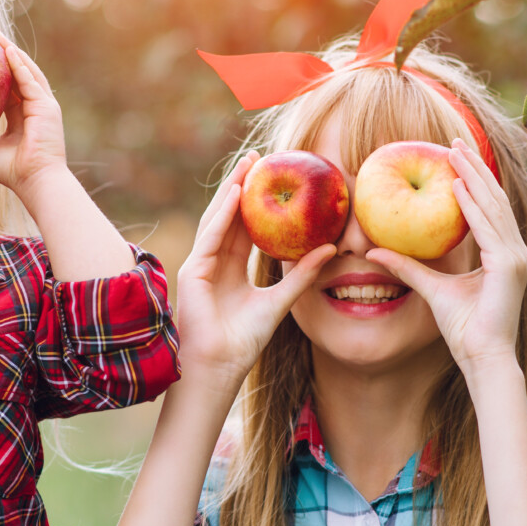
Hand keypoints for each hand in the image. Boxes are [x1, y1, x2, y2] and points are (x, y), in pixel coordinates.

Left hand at [0, 32, 64, 191]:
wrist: (36, 182)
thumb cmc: (12, 172)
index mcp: (23, 118)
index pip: (9, 89)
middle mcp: (35, 108)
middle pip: (19, 74)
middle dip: (3, 55)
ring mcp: (43, 106)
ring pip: (27, 71)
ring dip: (11, 52)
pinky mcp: (47, 106)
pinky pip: (31, 79)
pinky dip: (19, 64)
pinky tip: (7, 50)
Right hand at [176, 152, 334, 386]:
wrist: (219, 368)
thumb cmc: (244, 342)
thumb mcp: (281, 301)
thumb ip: (302, 275)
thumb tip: (332, 250)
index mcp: (231, 269)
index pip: (244, 227)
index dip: (256, 201)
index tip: (272, 176)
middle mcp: (214, 262)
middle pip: (229, 215)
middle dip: (242, 185)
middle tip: (259, 157)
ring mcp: (201, 264)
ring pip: (217, 219)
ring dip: (231, 189)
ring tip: (248, 164)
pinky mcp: (194, 271)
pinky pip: (211, 236)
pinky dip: (223, 214)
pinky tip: (236, 193)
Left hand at [366, 139, 526, 372]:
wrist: (483, 356)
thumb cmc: (463, 329)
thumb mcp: (431, 288)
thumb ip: (407, 267)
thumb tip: (373, 252)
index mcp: (504, 254)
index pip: (488, 209)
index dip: (473, 180)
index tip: (454, 157)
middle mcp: (514, 251)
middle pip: (493, 200)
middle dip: (474, 168)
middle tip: (454, 142)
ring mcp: (515, 257)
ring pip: (492, 207)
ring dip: (472, 177)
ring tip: (453, 153)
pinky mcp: (509, 266)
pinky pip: (488, 229)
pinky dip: (473, 206)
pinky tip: (456, 187)